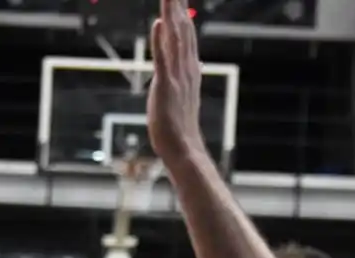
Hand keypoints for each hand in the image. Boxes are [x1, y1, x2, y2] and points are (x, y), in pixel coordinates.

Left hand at [147, 0, 206, 164]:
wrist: (183, 147)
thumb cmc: (180, 123)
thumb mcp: (185, 92)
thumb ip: (189, 73)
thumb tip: (196, 60)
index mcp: (189, 66)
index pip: (186, 32)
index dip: (182, 10)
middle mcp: (186, 66)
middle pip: (182, 28)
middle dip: (178, 4)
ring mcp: (177, 75)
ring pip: (175, 38)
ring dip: (172, 14)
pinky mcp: (166, 85)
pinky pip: (163, 59)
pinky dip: (160, 40)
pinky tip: (158, 23)